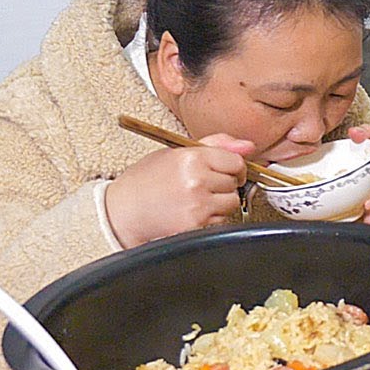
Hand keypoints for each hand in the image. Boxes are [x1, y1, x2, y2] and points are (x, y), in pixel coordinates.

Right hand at [106, 133, 252, 247]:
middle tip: (199, 186)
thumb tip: (247, 146)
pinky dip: (211, 219)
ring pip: (231, 203)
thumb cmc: (146, 182)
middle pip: (235, 183)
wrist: (121, 212)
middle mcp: (196, 180)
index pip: (236, 161)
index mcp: (191, 157)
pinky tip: (190, 213)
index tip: (225, 171)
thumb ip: (214, 144)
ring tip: (194, 200)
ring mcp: (198, 204)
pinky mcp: (197, 225)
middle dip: (222, 185)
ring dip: (219, 203)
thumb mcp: (175, 153)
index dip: (233, 167)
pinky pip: (221, 221)